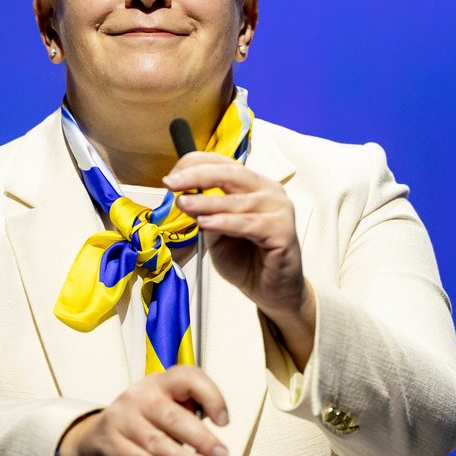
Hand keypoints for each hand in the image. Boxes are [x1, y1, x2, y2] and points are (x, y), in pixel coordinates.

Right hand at [58, 366, 229, 455]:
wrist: (96, 438)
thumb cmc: (140, 420)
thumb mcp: (164, 406)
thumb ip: (189, 413)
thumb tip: (214, 435)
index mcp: (159, 383)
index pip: (187, 378)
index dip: (210, 396)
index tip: (223, 420)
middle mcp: (140, 397)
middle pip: (173, 416)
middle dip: (201, 438)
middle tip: (219, 455)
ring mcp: (123, 420)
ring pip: (156, 441)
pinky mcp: (112, 445)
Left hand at [164, 152, 315, 365]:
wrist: (272, 291)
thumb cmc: (247, 260)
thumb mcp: (217, 233)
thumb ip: (206, 214)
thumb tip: (184, 196)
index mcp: (253, 185)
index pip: (223, 164)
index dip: (196, 166)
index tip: (172, 176)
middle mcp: (269, 191)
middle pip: (231, 174)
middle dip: (197, 176)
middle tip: (172, 183)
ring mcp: (279, 209)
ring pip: (237, 200)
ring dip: (206, 202)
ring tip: (183, 204)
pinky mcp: (284, 231)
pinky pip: (248, 223)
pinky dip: (225, 222)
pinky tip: (205, 223)